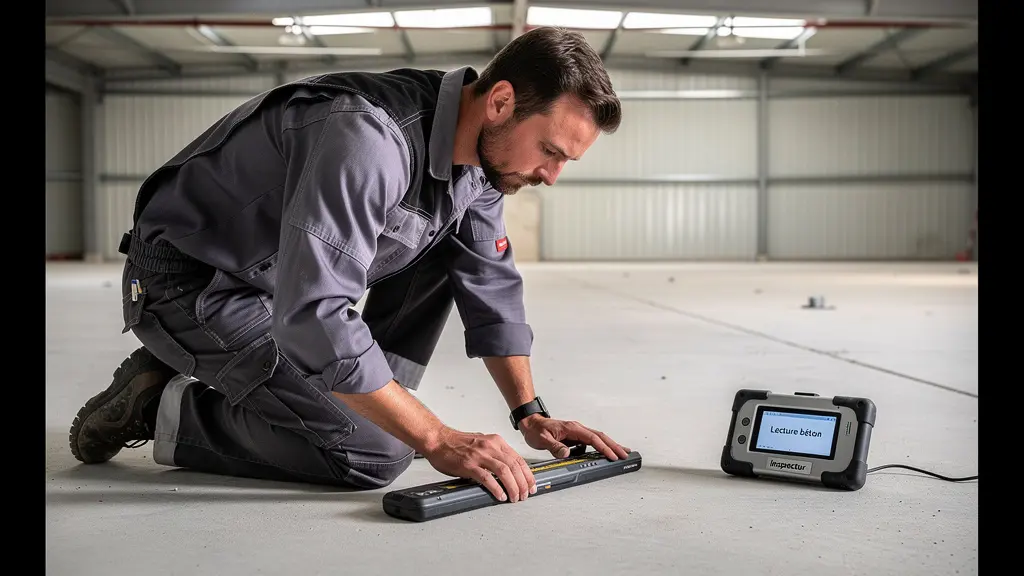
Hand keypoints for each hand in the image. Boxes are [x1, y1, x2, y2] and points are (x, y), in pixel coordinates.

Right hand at [421, 426, 536, 502]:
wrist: (437, 440)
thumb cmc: (457, 443)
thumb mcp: (482, 443)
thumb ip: (495, 454)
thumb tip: (508, 469)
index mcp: (496, 441)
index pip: (518, 459)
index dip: (528, 474)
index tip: (531, 485)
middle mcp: (490, 446)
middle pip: (514, 466)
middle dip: (523, 484)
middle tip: (525, 495)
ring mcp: (479, 455)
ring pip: (505, 472)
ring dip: (513, 487)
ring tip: (515, 498)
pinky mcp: (468, 465)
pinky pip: (487, 478)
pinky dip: (496, 488)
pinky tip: (500, 496)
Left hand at [519, 415, 630, 460]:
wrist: (531, 424)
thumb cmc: (536, 430)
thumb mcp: (542, 440)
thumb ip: (555, 447)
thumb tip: (566, 454)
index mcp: (572, 428)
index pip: (592, 438)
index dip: (604, 448)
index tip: (612, 455)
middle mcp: (577, 429)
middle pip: (600, 436)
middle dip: (614, 445)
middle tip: (626, 454)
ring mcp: (577, 432)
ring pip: (598, 438)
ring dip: (610, 445)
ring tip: (622, 452)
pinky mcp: (575, 436)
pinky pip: (592, 441)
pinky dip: (601, 446)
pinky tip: (605, 451)